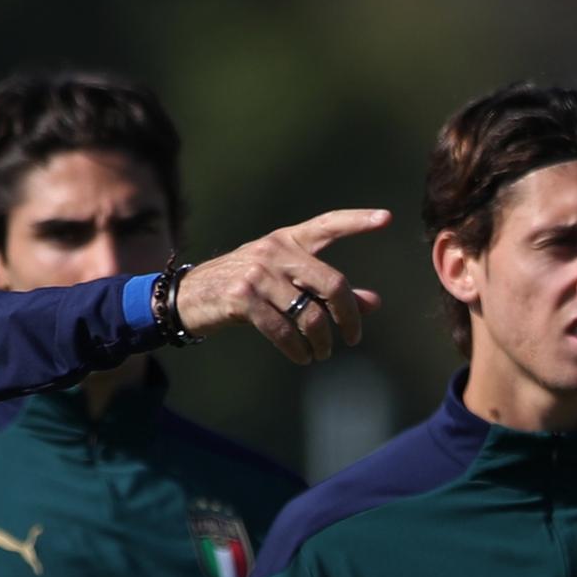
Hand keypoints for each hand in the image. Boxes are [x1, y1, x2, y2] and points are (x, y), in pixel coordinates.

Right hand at [175, 210, 388, 362]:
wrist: (190, 296)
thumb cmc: (245, 288)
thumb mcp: (285, 281)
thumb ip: (326, 290)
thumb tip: (373, 303)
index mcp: (288, 239)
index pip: (328, 224)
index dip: (357, 221)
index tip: (385, 219)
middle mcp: (275, 250)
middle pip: (331, 282)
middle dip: (349, 315)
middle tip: (353, 337)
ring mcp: (258, 273)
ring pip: (309, 313)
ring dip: (322, 340)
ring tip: (322, 353)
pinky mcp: (242, 298)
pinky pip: (283, 330)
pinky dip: (298, 349)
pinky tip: (303, 357)